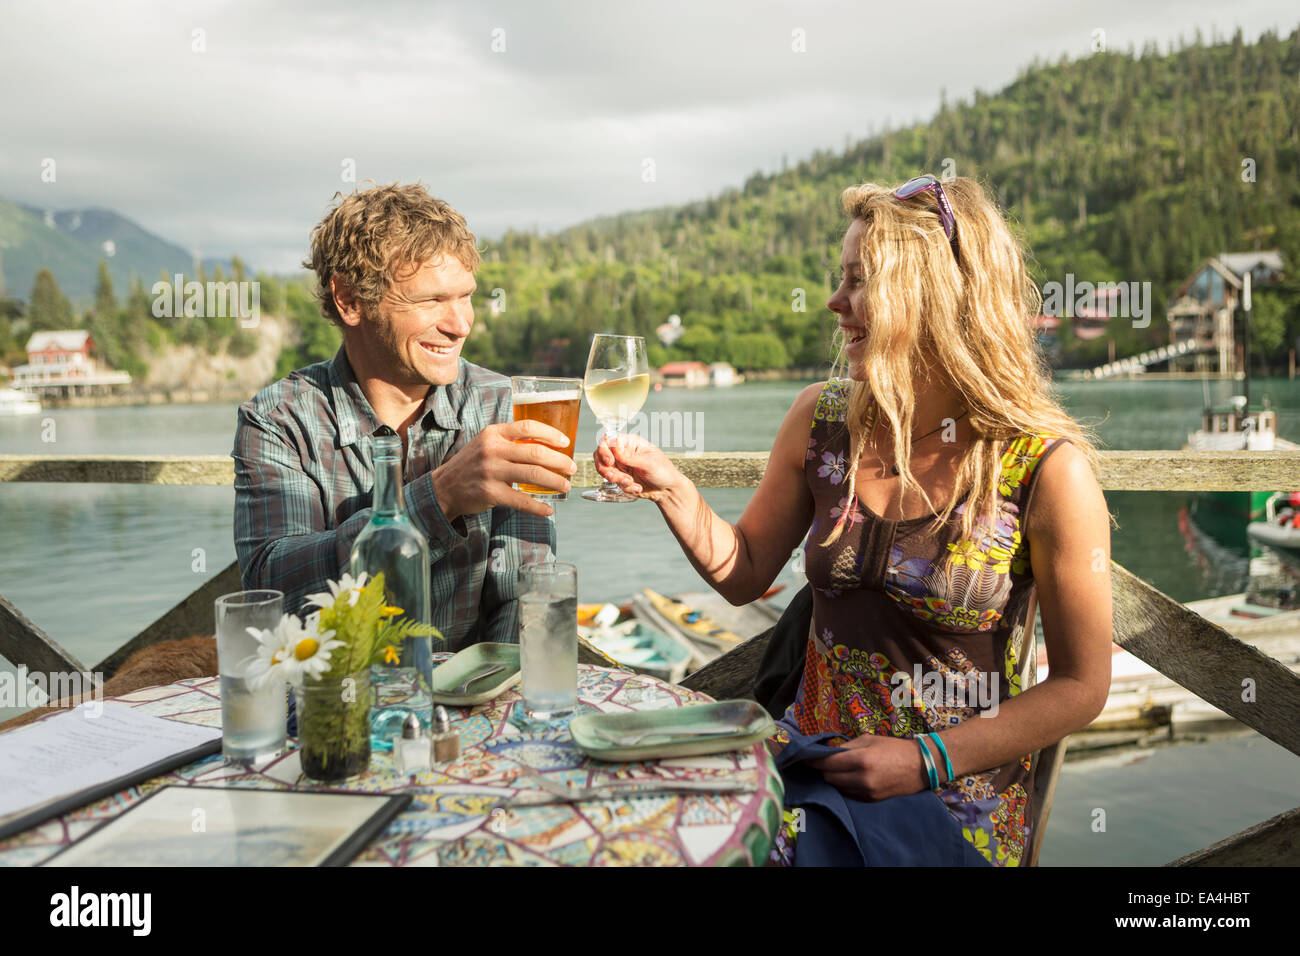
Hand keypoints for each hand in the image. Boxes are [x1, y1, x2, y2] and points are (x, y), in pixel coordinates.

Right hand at [430, 420, 575, 519]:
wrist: (445, 487)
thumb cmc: (472, 464)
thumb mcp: (486, 443)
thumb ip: (510, 441)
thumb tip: (544, 444)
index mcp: (493, 434)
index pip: (528, 427)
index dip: (550, 434)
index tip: (565, 442)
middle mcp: (492, 450)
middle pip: (536, 452)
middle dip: (559, 461)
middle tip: (571, 468)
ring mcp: (491, 472)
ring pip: (533, 475)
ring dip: (555, 481)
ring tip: (565, 485)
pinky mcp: (490, 493)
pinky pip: (521, 501)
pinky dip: (538, 507)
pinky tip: (549, 509)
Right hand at [592, 432, 683, 502]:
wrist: (667, 491)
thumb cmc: (664, 472)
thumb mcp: (648, 463)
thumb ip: (629, 457)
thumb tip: (613, 446)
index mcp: (631, 443)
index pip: (609, 439)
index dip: (604, 449)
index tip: (609, 461)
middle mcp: (623, 453)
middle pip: (601, 455)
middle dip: (606, 469)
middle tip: (615, 477)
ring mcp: (621, 466)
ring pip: (605, 470)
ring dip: (617, 479)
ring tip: (631, 482)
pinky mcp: (621, 478)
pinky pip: (614, 483)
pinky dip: (625, 487)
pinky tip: (638, 487)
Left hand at [807, 734, 928, 800]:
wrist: (921, 766)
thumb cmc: (895, 748)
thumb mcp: (870, 739)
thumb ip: (847, 746)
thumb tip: (827, 751)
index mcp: (861, 760)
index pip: (827, 763)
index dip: (814, 760)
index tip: (805, 757)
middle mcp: (862, 779)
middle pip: (829, 778)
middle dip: (822, 770)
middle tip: (821, 762)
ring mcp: (867, 792)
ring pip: (838, 788)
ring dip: (833, 779)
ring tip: (834, 769)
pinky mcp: (871, 801)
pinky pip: (849, 794)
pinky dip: (844, 786)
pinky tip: (847, 778)